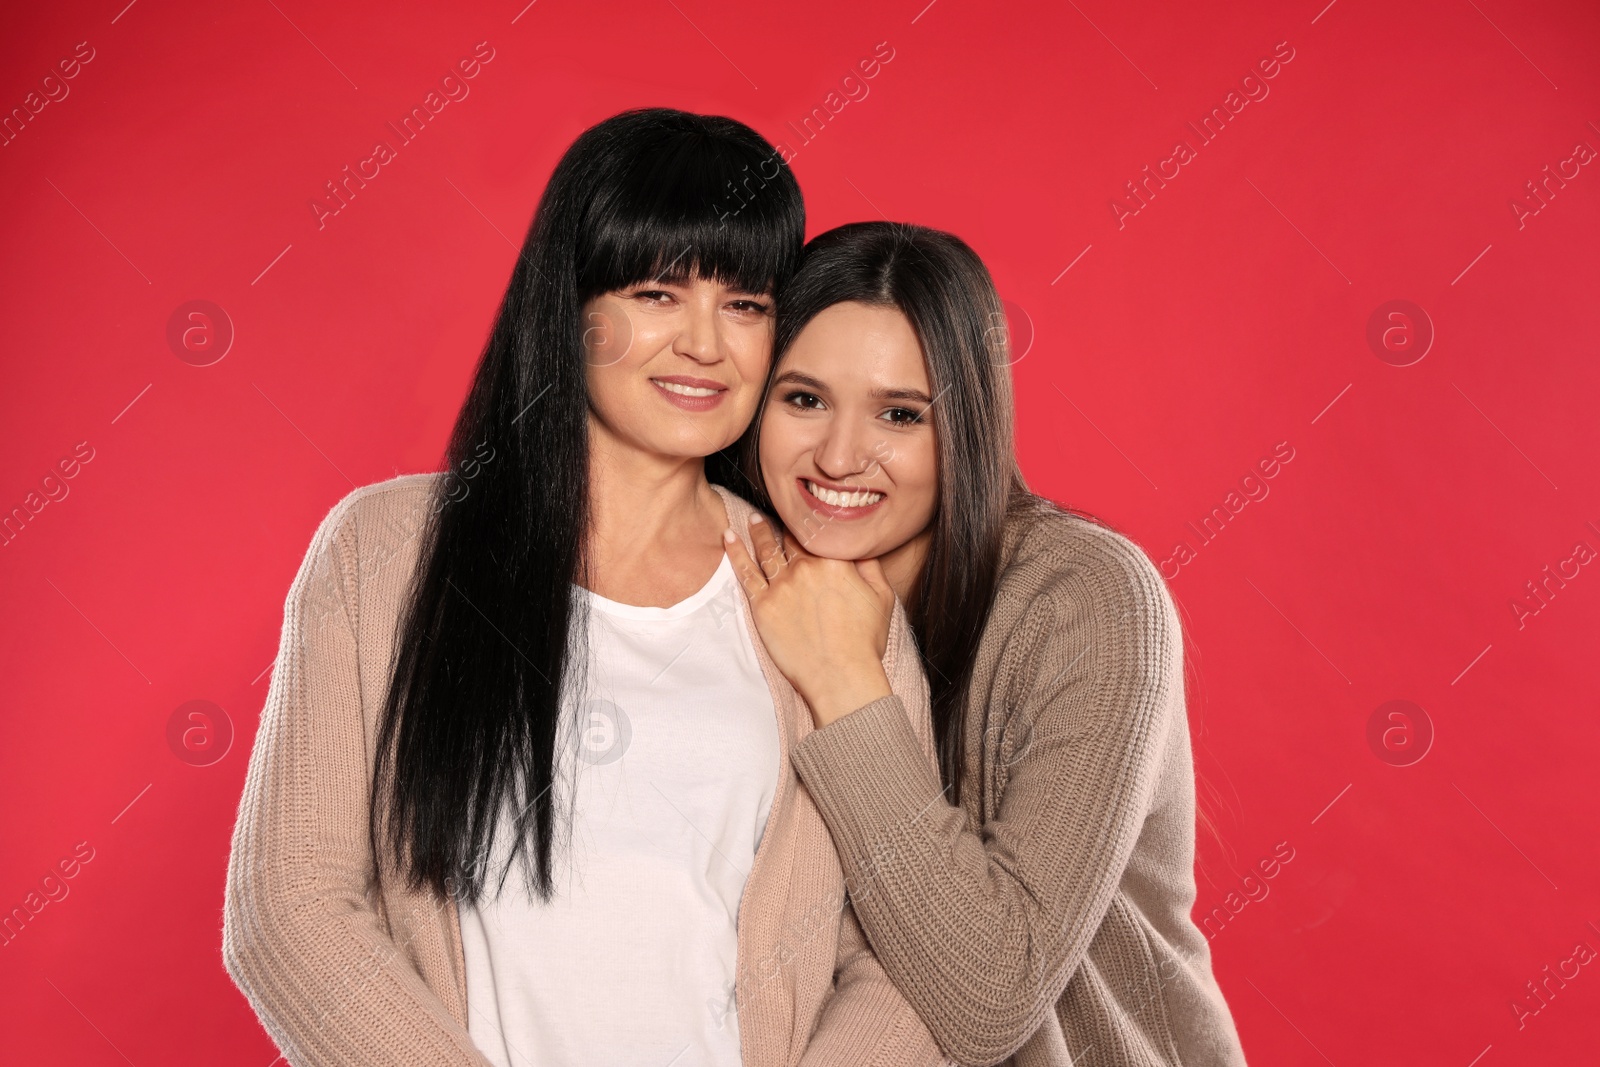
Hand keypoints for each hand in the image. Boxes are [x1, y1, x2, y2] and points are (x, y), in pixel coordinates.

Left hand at [724, 514, 895, 727]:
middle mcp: (805, 567)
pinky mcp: (763, 606)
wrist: (841, 675)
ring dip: (758, 531)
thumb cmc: (865, 641)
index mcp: (834, 561)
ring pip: (766, 550)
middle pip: (790, 538)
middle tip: (775, 511)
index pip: (816, 533)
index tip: (803, 514)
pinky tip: (728, 537)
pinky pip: (745, 573)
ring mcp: (781, 586)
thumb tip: (862, 548)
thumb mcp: (882, 597)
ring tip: (752, 519)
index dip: (809, 523)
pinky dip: (735, 552)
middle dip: (783, 523)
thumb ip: (871, 566)